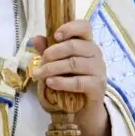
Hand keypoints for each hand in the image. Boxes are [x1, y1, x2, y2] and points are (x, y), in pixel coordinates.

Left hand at [30, 20, 109, 135]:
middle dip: (52, 52)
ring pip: (74, 63)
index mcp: (86, 44)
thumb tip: (35, 38)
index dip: (70, 27)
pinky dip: (61, 82)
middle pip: (74, 46)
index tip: (56, 35)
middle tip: (40, 61)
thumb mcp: (56, 64)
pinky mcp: (98, 87)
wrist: (84, 109)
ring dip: (52, 68)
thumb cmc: (69, 80)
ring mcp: (99, 70)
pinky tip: (50, 83)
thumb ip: (47, 50)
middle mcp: (96, 54)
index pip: (85, 27)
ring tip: (39, 74)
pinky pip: (78, 82)